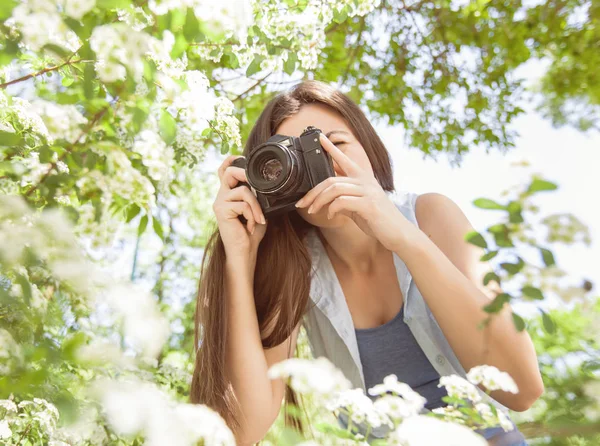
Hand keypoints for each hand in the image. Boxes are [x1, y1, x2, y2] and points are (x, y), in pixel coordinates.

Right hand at [213, 155, 267, 260]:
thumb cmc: (251, 232)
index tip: (242, 157)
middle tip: (256, 184)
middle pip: (228, 172)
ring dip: (256, 206)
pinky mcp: (221, 210)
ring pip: (243, 190)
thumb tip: (266, 184)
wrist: (244, 251)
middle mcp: (220, 196)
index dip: (231, 160)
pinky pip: (243, 204)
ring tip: (258, 219)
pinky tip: (250, 225)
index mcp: (228, 194)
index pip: (223, 171)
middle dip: (244, 174)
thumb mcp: (256, 210)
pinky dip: (252, 214)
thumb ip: (256, 196)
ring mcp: (219, 203)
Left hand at [295, 133, 407, 251]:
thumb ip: (345, 199)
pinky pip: (342, 202)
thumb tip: (328, 201)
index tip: (319, 137)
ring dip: (319, 201)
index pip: (344, 160)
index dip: (331, 148)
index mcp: (363, 179)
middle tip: (301, 203)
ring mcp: (368, 192)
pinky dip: (332, 209)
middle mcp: (366, 182)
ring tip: (313, 211)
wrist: (398, 233)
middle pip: (331, 180)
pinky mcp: (369, 205)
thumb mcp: (358, 207)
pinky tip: (331, 215)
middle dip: (312, 192)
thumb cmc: (378, 220)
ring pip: (335, 189)